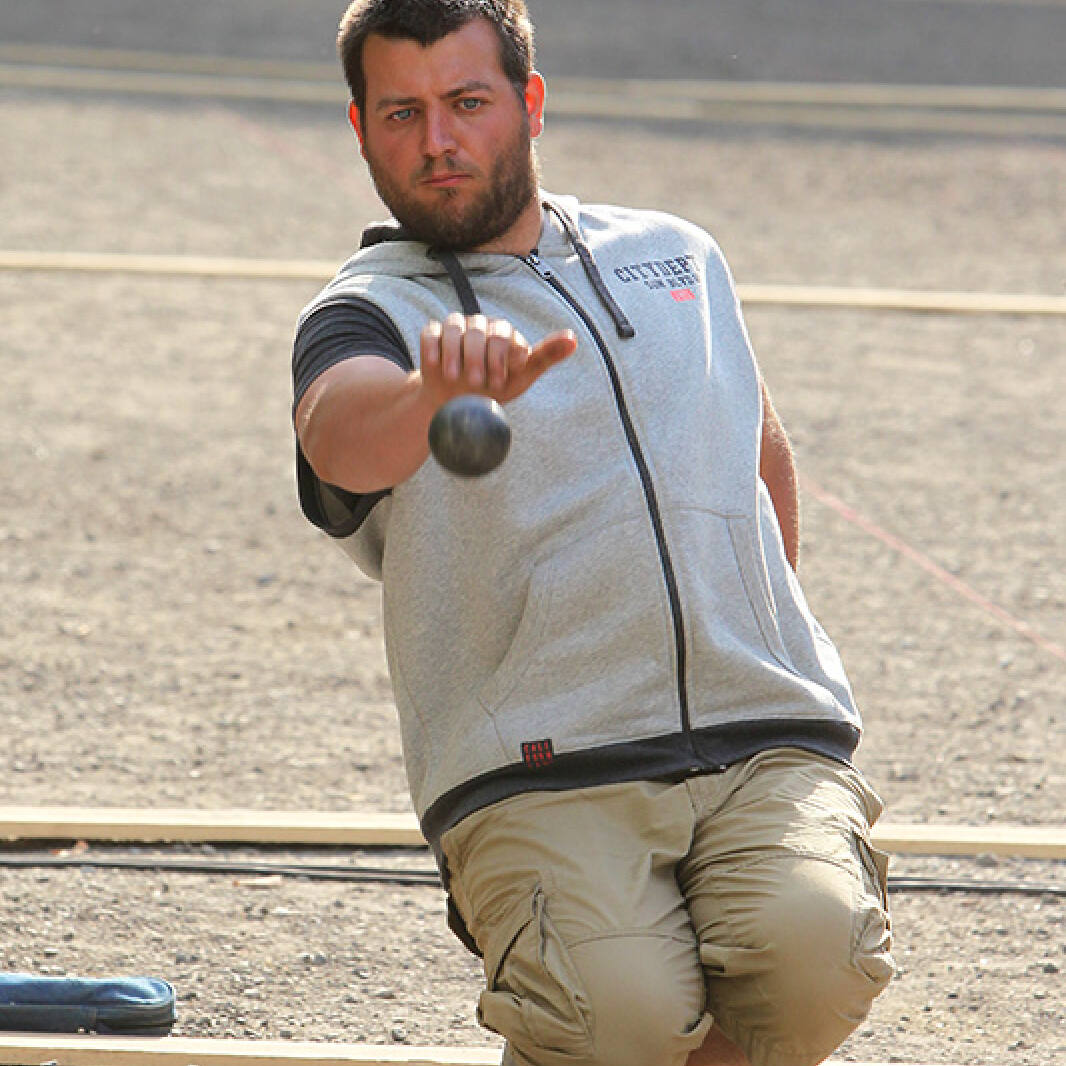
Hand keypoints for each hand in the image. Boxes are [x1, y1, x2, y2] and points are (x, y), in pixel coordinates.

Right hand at [419, 313, 576, 407]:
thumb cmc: (492, 388)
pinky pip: (431, 332)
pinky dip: (432, 349)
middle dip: (478, 359)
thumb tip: (574, 339)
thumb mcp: (521, 377)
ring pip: (455, 329)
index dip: (501, 358)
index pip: (505, 336)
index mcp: (504, 333)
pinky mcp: (433, 334)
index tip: (499, 383)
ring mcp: (456, 328)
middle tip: (476, 382)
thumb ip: (545, 357)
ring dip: (455, 355)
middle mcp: (481, 326)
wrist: (455, 401)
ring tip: (455, 378)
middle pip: (480, 332)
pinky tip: (435, 367)